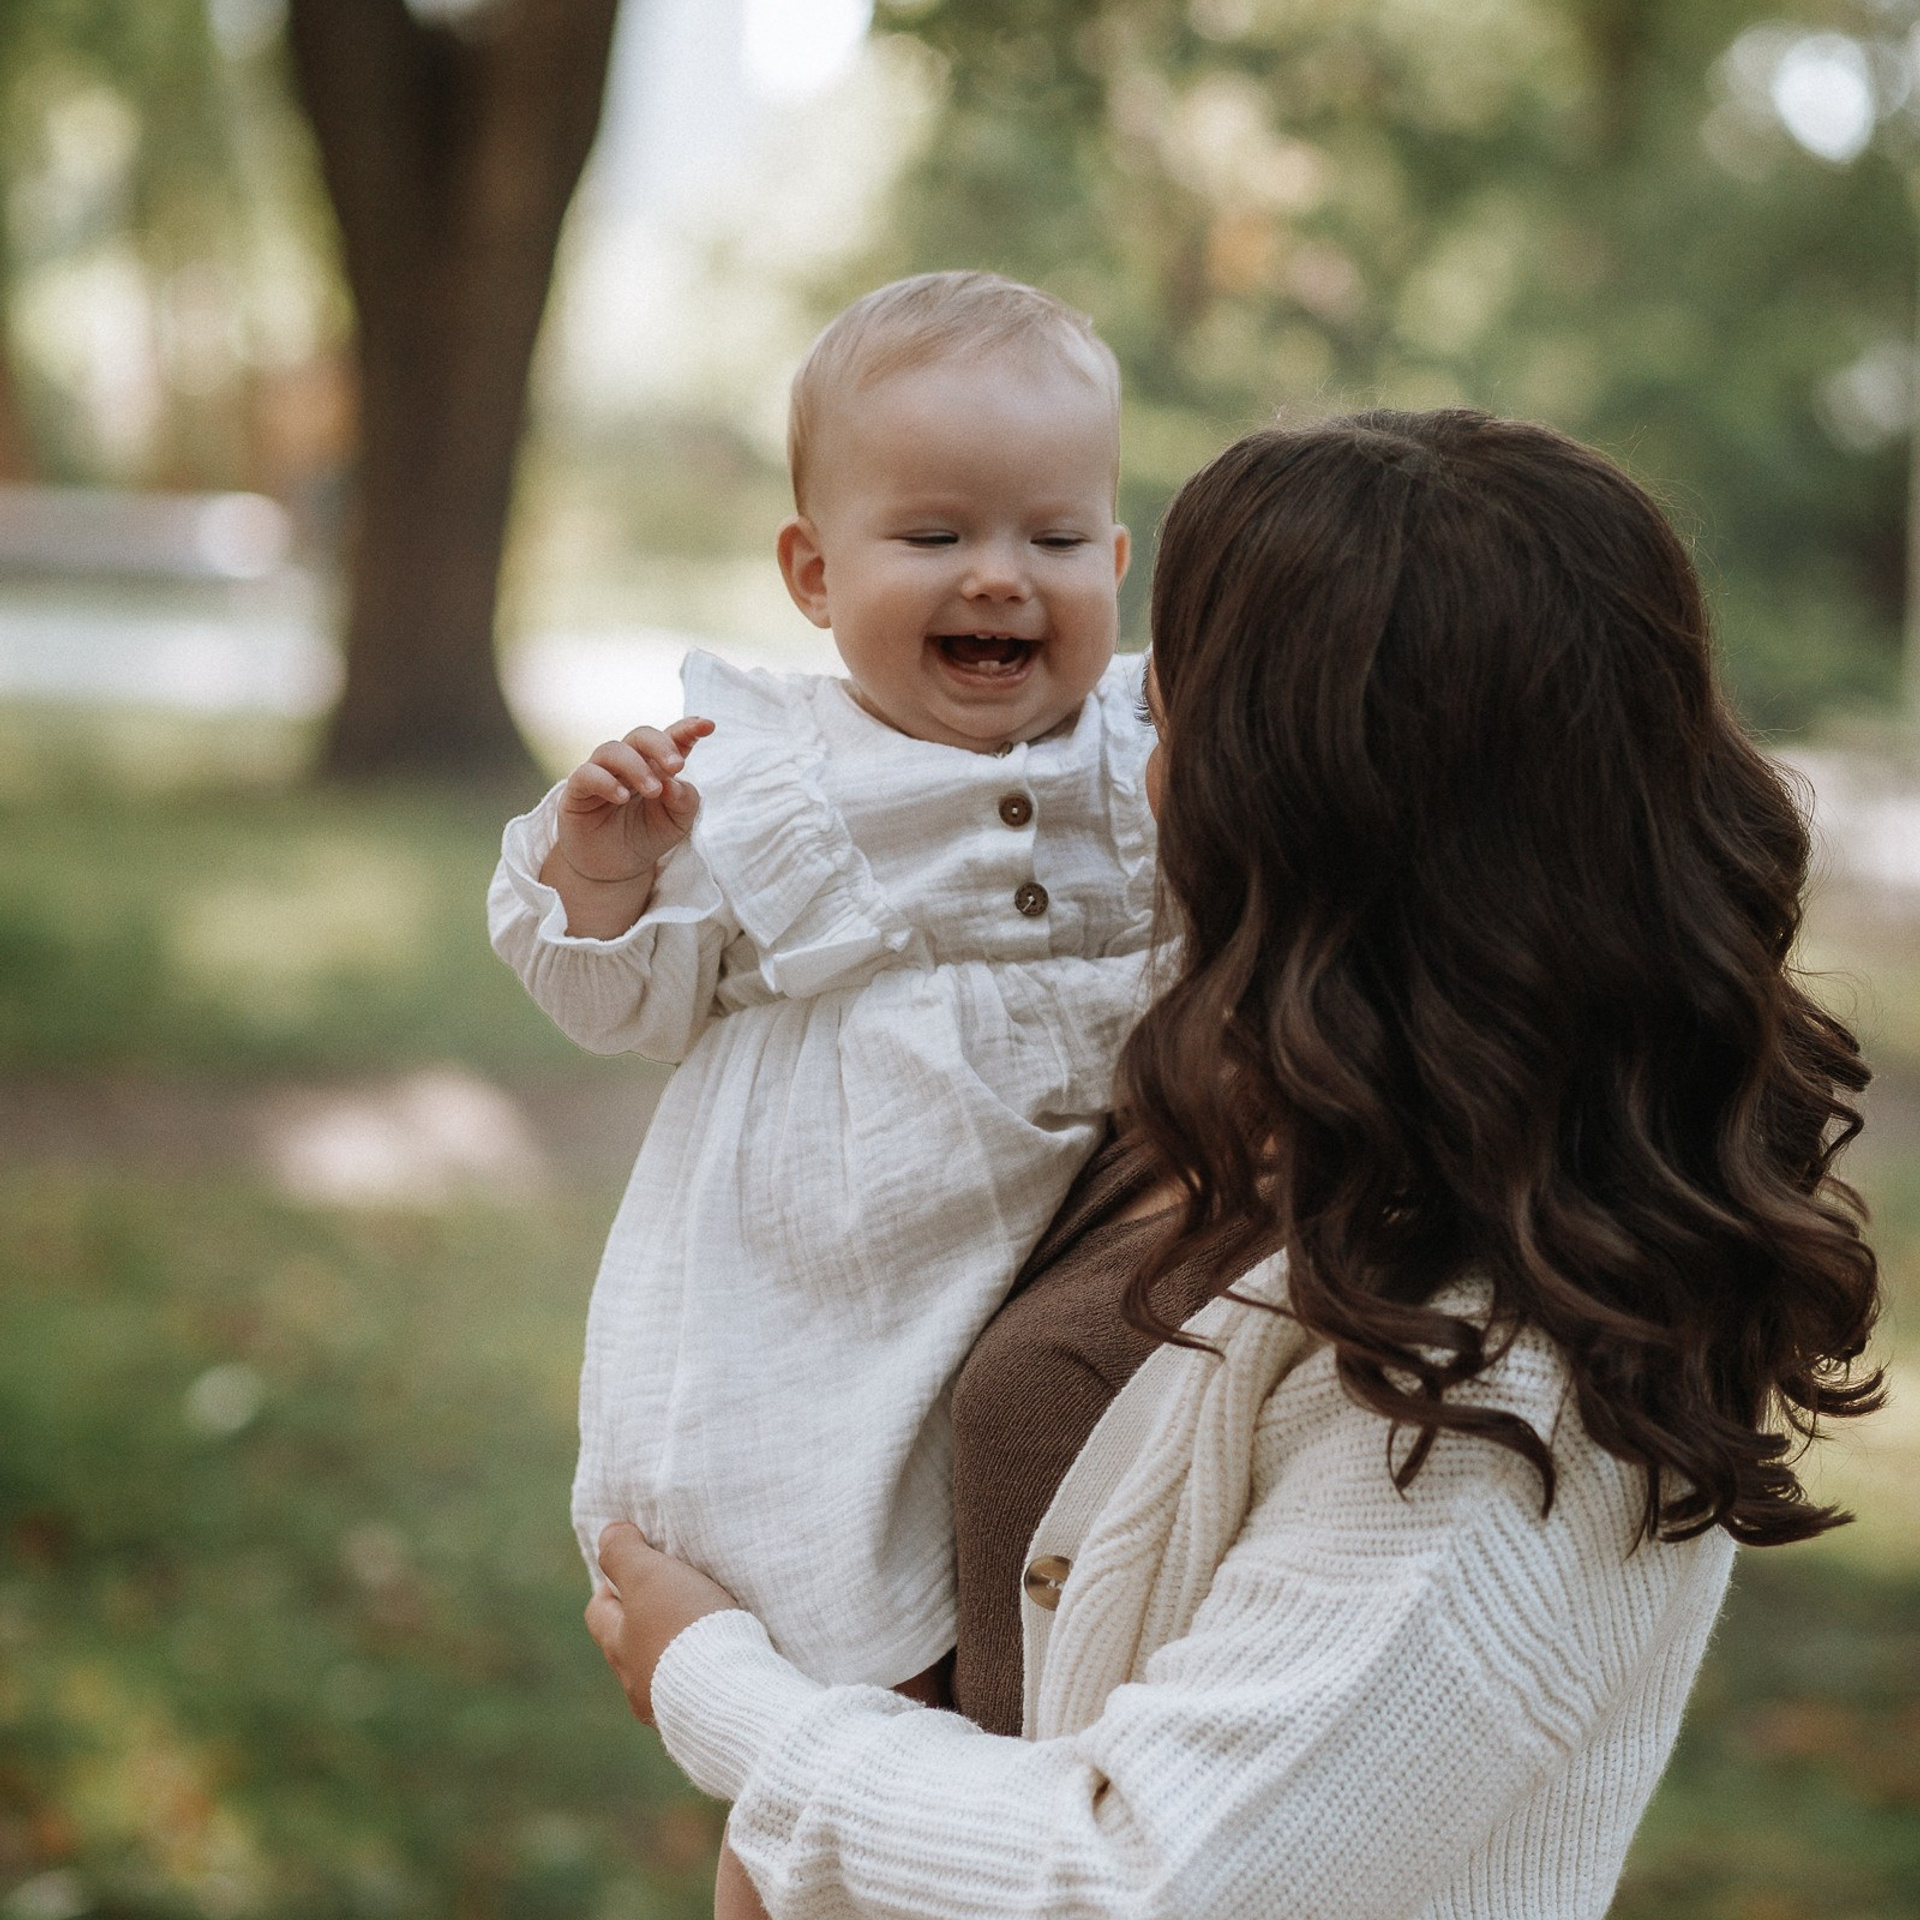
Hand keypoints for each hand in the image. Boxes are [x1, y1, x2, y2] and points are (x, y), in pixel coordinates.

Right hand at [555, 716, 715, 886]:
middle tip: (677, 766)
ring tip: (654, 791)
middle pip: (641, 736)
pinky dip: (606, 781)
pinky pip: (587, 773)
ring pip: (613, 749)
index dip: (688, 729)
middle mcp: (628, 763)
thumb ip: (685, 801)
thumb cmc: (646, 837)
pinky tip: (622, 798)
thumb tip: (673, 783)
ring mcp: (602, 773)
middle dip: (661, 745)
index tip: (708, 726)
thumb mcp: (678, 824)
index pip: (672, 738)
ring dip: (636, 767)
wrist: (615, 869)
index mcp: (656, 766)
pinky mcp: (578, 790)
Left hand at [585, 1522, 740, 1725]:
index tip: (638, 1566)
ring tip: (705, 1626)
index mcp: (618, 1646)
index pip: (598, 1610)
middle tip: (675, 1594)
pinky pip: (692, 1690)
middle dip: (646, 1619)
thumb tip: (607, 1534)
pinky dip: (701, 1671)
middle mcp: (635, 1683)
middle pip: (629, 1644)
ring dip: (675, 1648)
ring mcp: (666, 1706)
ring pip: (661, 1669)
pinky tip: (723, 1660)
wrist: (729, 1696)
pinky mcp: (700, 1718)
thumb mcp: (649, 1577)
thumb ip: (622, 1553)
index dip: (613, 1585)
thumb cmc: (684, 1629)